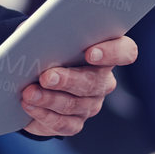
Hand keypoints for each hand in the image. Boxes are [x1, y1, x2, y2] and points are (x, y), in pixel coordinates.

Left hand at [21, 35, 135, 136]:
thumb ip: (49, 29)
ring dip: (49, 99)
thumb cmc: (44, 46)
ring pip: (75, 104)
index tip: (90, 52)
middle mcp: (103, 80)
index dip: (113, 52)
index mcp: (105, 51)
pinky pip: (63, 123)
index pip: (125, 51)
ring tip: (29, 93)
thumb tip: (38, 34)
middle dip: (68, 80)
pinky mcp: (75, 123)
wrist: (29, 76)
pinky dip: (44, 114)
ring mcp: (91, 104)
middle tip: (47, 77)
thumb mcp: (45, 32)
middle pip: (94, 82)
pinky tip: (29, 106)